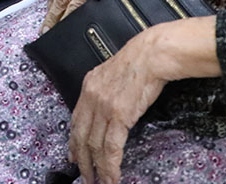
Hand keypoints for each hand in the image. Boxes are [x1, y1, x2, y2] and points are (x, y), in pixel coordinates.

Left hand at [68, 31, 168, 183]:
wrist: (152, 54)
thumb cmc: (140, 60)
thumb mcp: (113, 72)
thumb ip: (105, 91)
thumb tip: (107, 108)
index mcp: (89, 85)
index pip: (75, 119)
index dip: (73, 141)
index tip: (73, 155)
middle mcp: (92, 96)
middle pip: (81, 136)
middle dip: (82, 161)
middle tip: (84, 176)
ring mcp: (103, 106)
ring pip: (95, 146)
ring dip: (97, 168)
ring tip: (99, 181)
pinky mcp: (118, 115)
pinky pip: (111, 147)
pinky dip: (110, 165)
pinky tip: (112, 175)